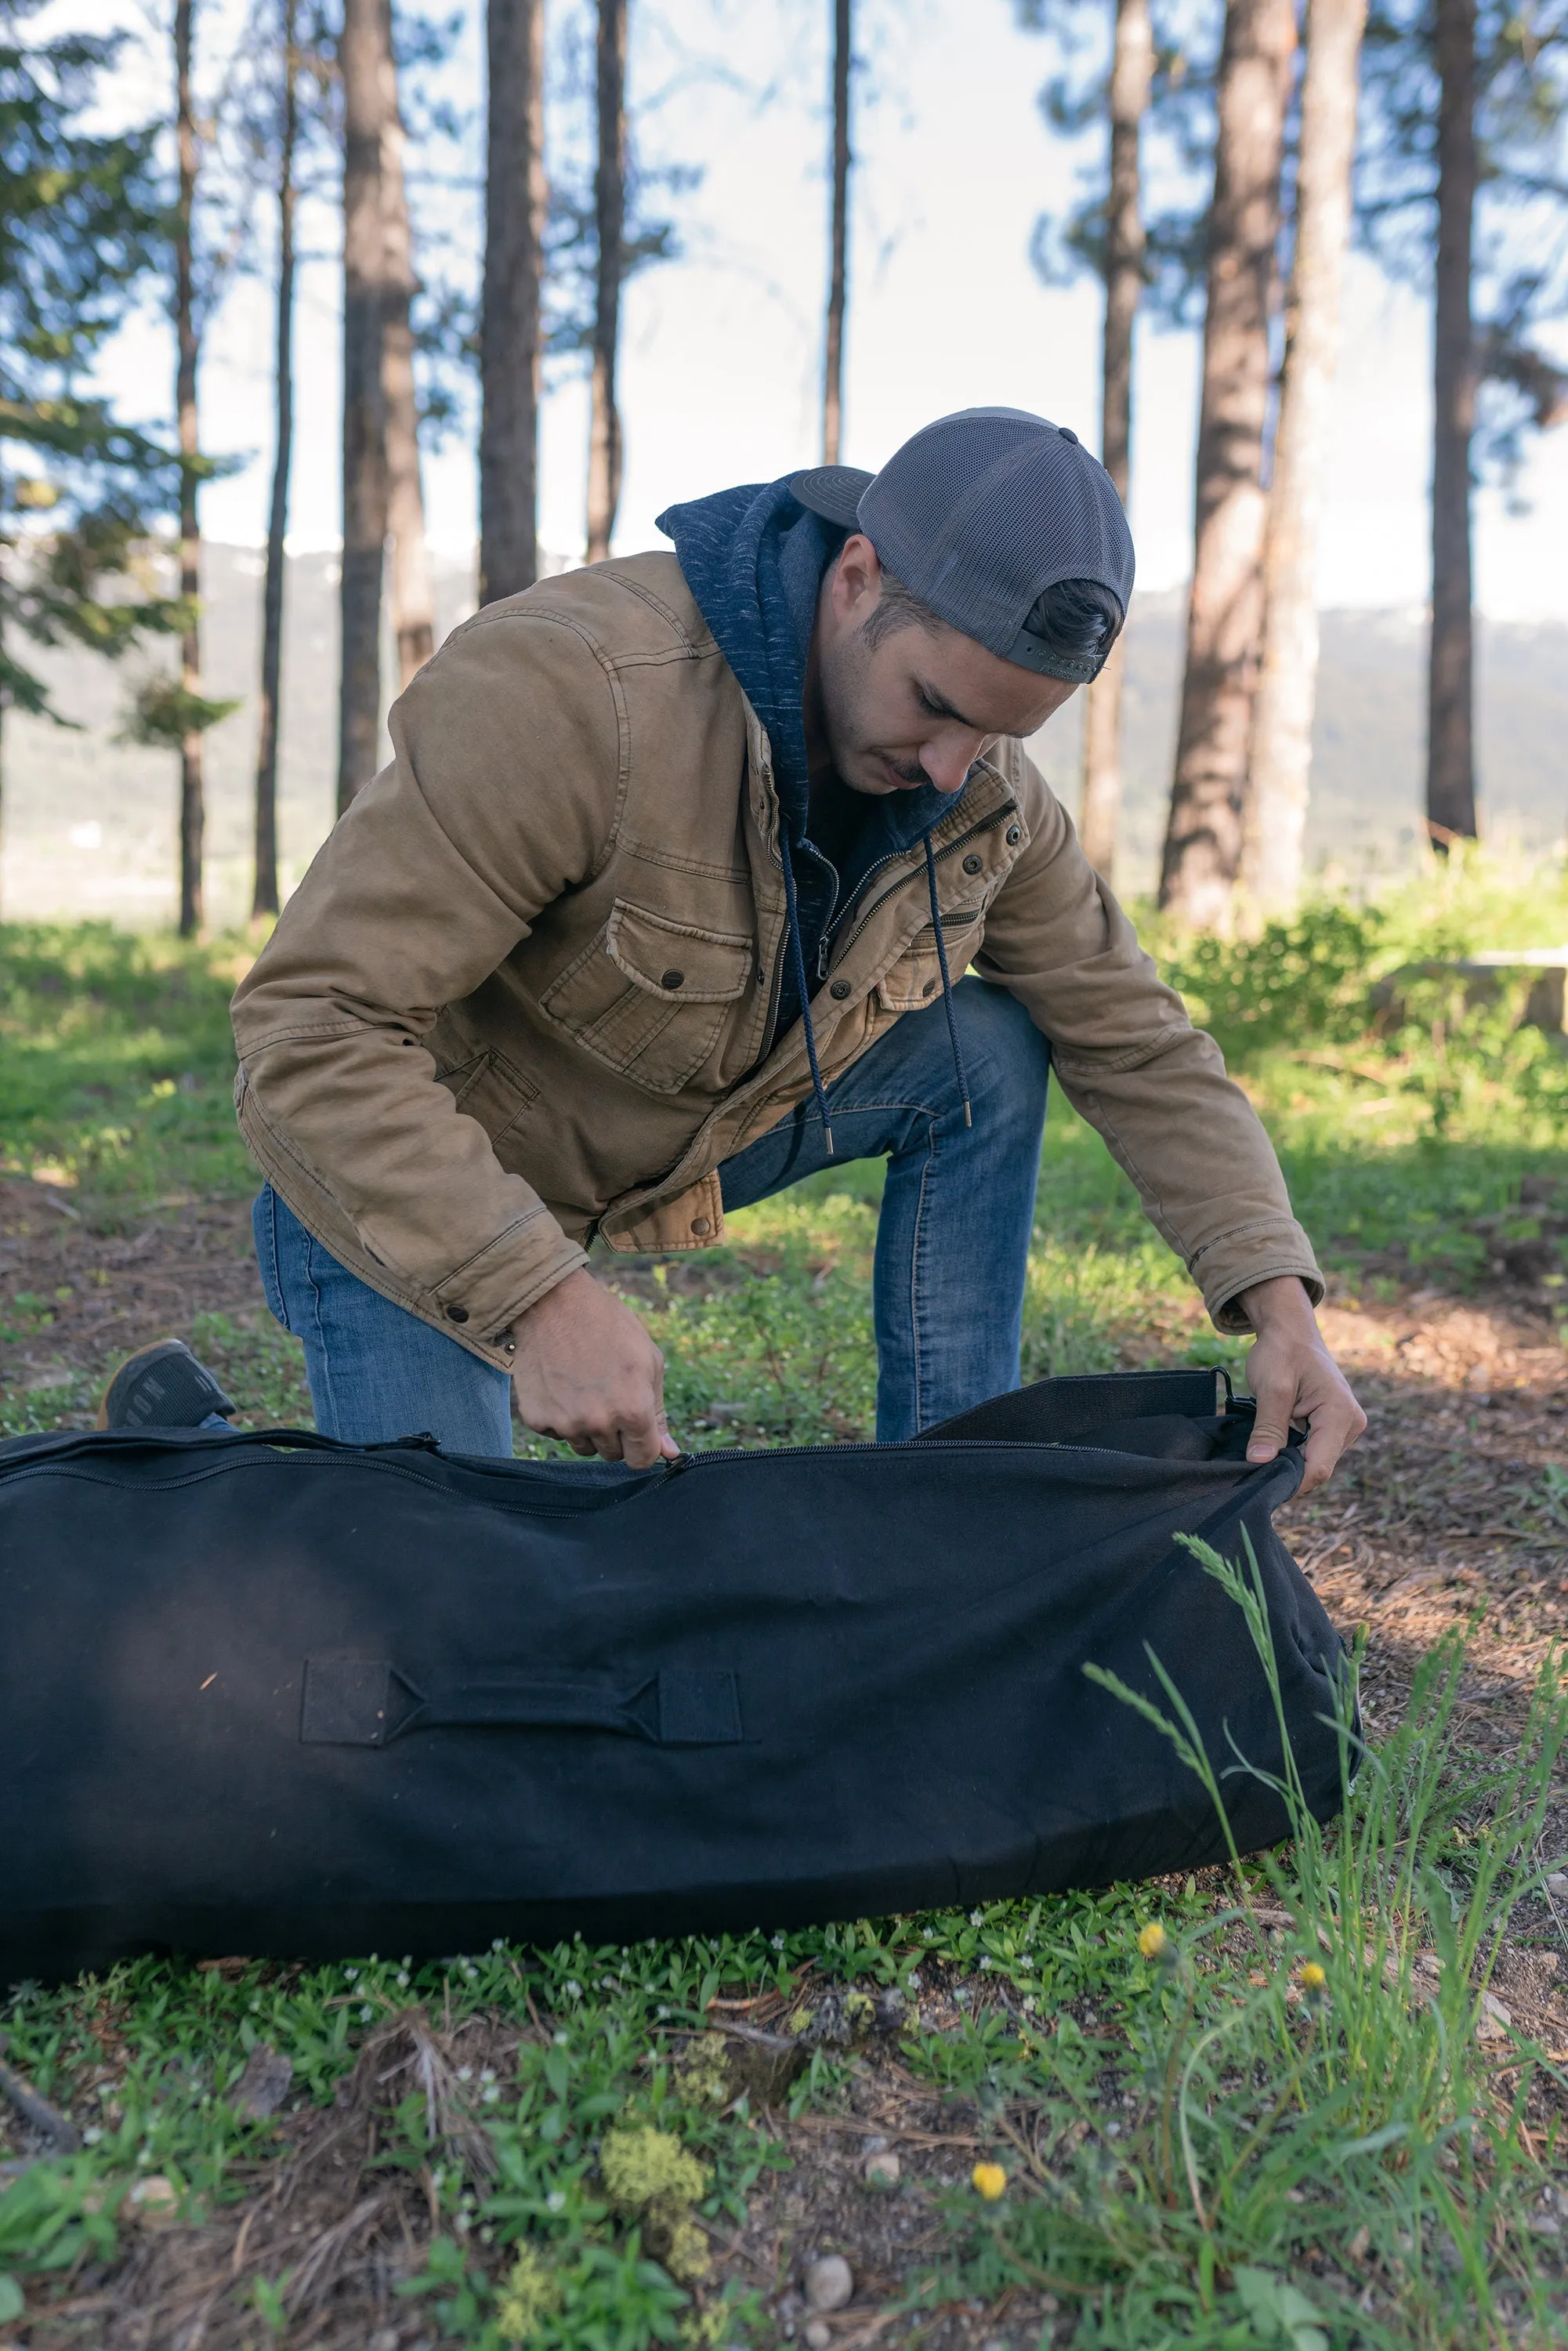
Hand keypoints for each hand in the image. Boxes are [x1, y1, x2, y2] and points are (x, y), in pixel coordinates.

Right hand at [510, 1268, 679, 1467]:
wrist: (553, 1304)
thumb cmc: (608, 1327)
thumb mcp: (648, 1362)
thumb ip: (658, 1412)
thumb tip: (669, 1453)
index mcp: (632, 1409)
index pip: (642, 1460)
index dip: (642, 1446)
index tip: (637, 1431)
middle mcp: (598, 1422)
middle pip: (612, 1454)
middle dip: (615, 1433)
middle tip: (607, 1394)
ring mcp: (564, 1423)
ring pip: (583, 1446)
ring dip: (587, 1427)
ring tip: (584, 1387)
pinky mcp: (537, 1419)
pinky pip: (555, 1434)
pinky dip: (560, 1416)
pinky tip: (561, 1385)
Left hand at [1235, 1275, 1365, 1496]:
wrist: (1291, 1330)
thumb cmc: (1282, 1351)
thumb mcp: (1271, 1388)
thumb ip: (1268, 1427)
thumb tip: (1258, 1463)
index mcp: (1340, 1413)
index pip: (1319, 1467)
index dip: (1290, 1482)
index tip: (1259, 1484)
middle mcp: (1350, 1423)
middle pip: (1317, 1467)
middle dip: (1287, 1472)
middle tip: (1252, 1468)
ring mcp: (1344, 1426)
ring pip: (1315, 1461)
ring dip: (1288, 1461)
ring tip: (1261, 1453)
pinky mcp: (1334, 1427)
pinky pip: (1313, 1450)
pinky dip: (1292, 1452)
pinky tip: (1272, 1445)